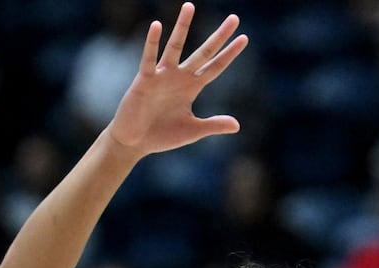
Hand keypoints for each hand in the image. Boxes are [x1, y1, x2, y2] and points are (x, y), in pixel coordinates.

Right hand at [106, 3, 248, 155]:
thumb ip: (213, 125)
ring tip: (190, 6)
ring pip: (175, 46)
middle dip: (218, 37)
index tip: (244, 38)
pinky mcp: (145, 79)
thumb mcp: (192, 131)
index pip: (215, 67)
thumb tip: (237, 125)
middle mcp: (179, 77)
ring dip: (182, 26)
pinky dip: (152, 42)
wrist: (134, 143)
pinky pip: (149, 58)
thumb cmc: (161, 136)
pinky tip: (156, 25)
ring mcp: (162, 76)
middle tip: (234, 18)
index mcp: (192, 88)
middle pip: (203, 52)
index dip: (229, 54)